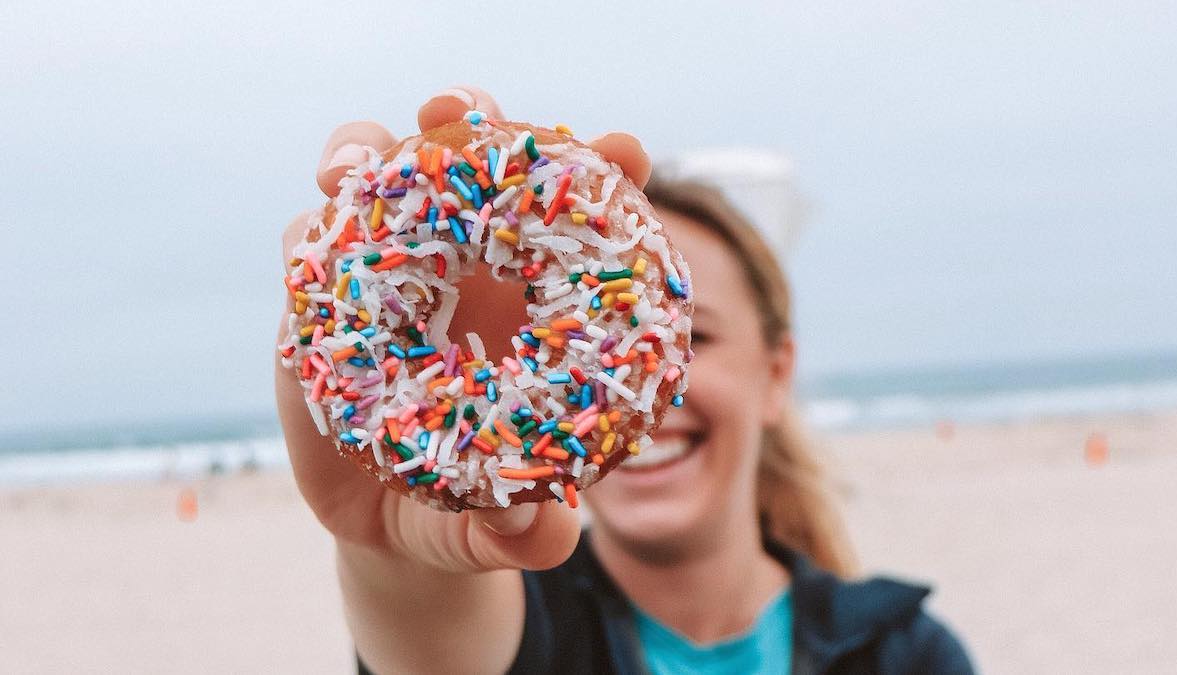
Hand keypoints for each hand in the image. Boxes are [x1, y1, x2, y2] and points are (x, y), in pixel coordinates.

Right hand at [276, 86, 651, 574]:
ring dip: (367, 154)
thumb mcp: (495, 527)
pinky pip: (308, 240)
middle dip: (467, 120)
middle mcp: (460, 265)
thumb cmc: (464, 507)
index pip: (566, 211)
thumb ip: (527, 534)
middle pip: (463, 161)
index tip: (623, 155)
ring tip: (354, 173)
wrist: (387, 520)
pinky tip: (316, 232)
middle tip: (462, 115)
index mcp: (527, 293)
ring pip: (375, 179)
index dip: (598, 171)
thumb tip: (553, 529)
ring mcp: (386, 270)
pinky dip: (311, 226)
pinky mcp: (318, 292)